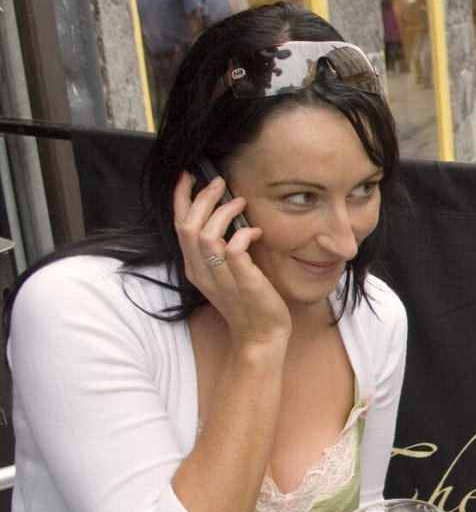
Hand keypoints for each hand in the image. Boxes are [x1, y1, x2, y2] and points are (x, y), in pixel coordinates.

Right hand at [172, 172, 289, 344]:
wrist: (260, 335)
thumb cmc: (247, 302)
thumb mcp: (224, 274)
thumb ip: (219, 250)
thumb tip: (226, 216)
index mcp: (194, 268)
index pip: (179, 227)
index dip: (180, 199)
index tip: (188, 176)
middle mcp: (202, 272)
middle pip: (188, 227)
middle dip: (201, 199)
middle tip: (219, 183)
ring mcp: (221, 278)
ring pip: (207, 236)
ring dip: (223, 213)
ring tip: (240, 203)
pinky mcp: (243, 282)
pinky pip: (234, 250)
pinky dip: (244, 234)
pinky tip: (256, 231)